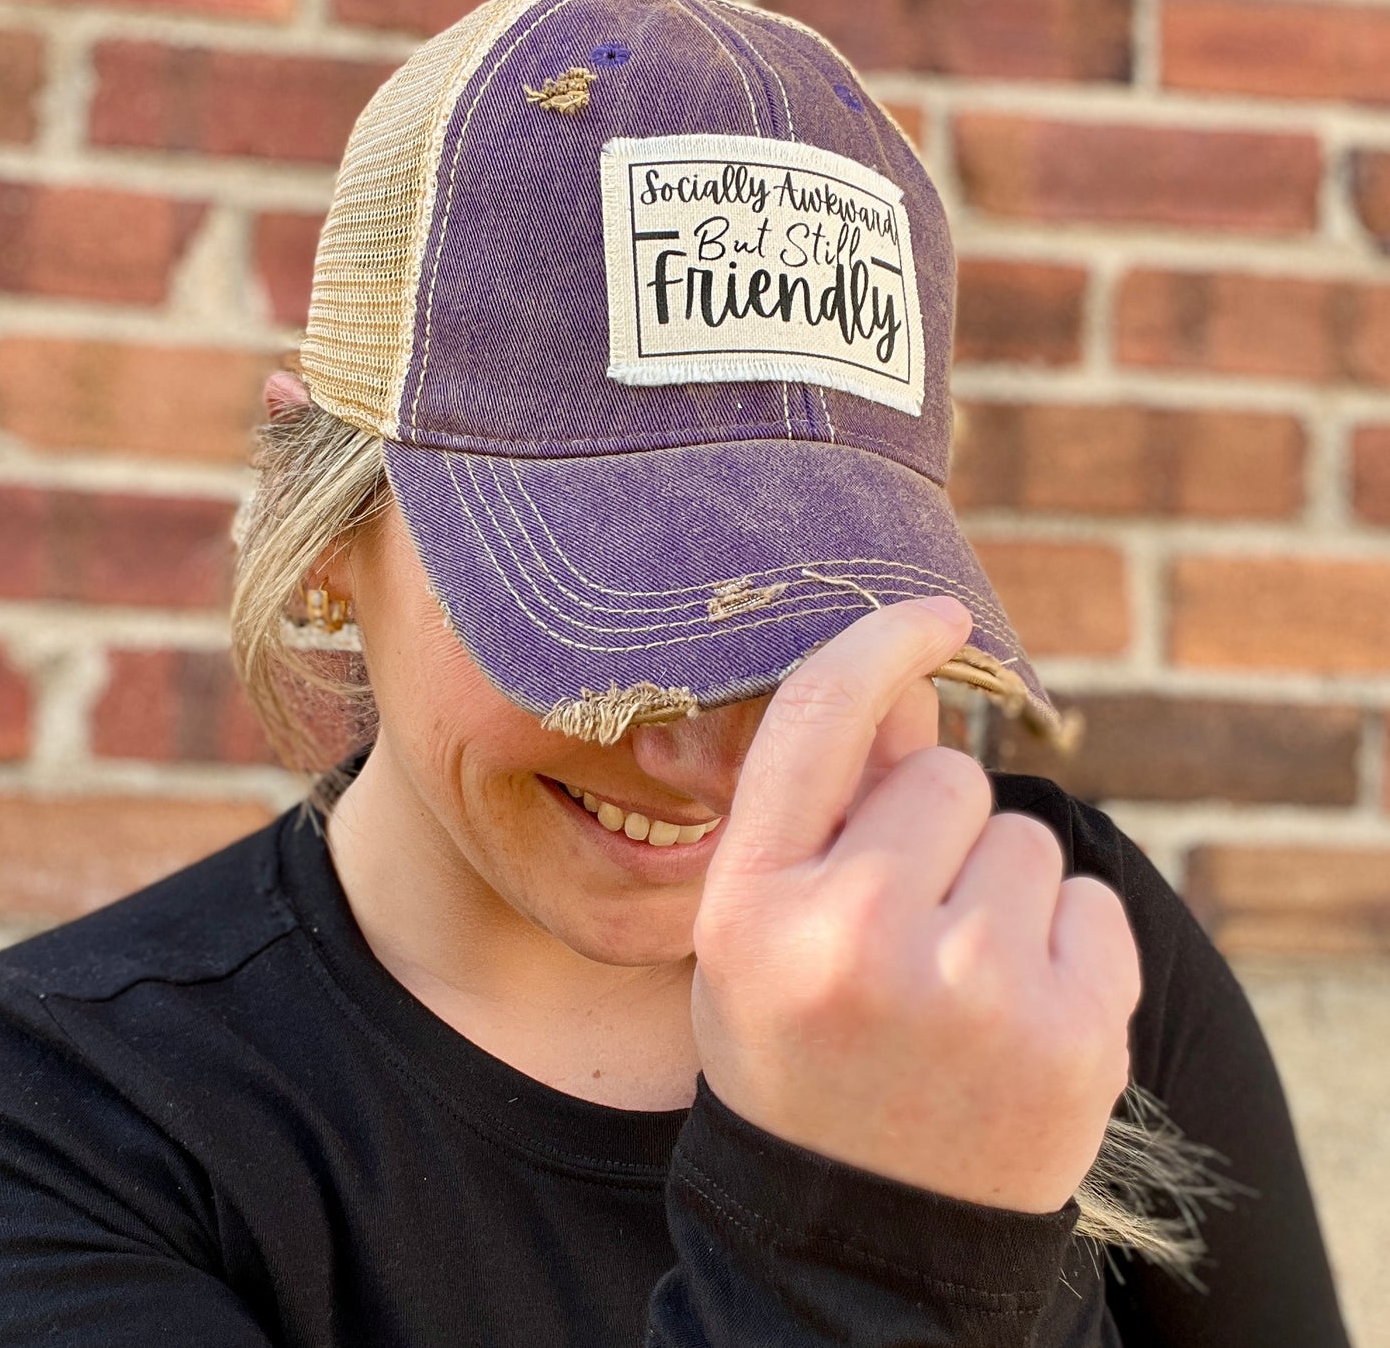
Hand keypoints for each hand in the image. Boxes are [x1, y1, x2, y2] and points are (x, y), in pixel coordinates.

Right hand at [690, 597, 1139, 1213]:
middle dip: (934, 828)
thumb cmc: (802, 1055)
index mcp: (753, 908)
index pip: (819, 717)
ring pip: (1024, 835)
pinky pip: (1090, 901)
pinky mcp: (1074, 1033)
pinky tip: (1013, 1016)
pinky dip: (1062, 943)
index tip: (936, 611)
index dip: (880, 641)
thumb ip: (824, 804)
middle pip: (945, 775)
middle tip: (907, 922)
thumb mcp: (763, 934)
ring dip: (998, 888)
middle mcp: (856, 936)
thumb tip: (906, 672)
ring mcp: (973, 990)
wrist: (864, 1232)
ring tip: (956, 983)